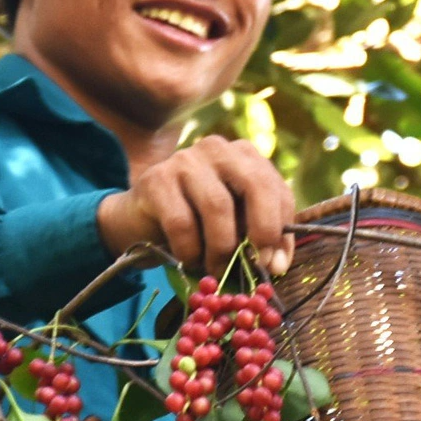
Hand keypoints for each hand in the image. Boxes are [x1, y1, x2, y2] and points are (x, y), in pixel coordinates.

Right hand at [98, 136, 296, 276]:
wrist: (139, 218)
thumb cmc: (196, 223)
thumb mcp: (233, 225)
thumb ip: (257, 236)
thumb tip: (277, 264)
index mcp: (244, 156)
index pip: (276, 187)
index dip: (282, 229)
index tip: (276, 265)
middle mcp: (218, 149)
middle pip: (255, 185)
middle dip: (262, 229)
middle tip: (257, 264)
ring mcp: (185, 160)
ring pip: (218, 206)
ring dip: (221, 248)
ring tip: (218, 271)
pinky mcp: (156, 179)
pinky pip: (182, 222)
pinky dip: (189, 250)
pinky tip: (188, 260)